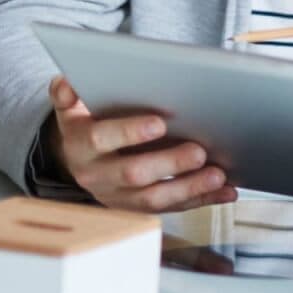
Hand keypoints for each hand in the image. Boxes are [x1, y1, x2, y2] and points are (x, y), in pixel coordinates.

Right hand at [45, 76, 235, 211]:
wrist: (78, 161)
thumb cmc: (87, 126)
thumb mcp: (71, 109)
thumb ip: (68, 95)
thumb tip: (66, 83)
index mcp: (80, 146)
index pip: (101, 139)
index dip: (129, 132)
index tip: (159, 123)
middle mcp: (97, 175)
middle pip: (133, 174)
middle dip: (169, 164)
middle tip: (199, 151)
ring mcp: (118, 196)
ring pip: (154, 199)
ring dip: (189, 188)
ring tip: (217, 175)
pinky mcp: (139, 209)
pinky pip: (172, 208)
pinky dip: (202, 200)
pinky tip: (226, 191)